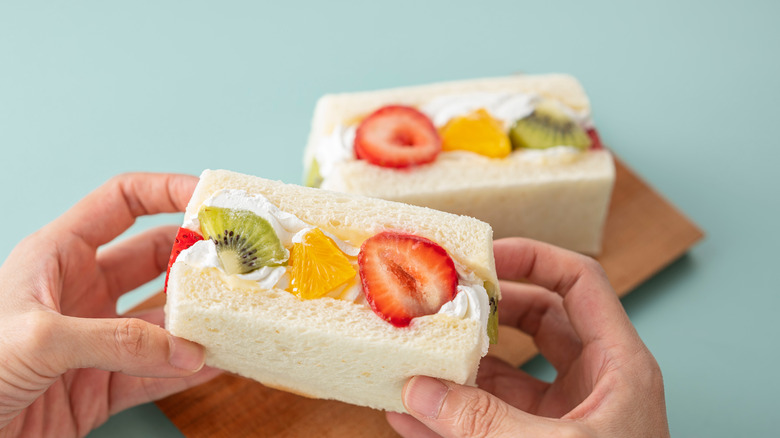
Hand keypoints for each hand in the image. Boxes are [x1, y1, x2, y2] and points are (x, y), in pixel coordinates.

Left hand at [0, 173, 220, 436]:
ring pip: (163, 320)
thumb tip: (185, 348)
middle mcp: (81, 292)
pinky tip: (216, 363)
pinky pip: (156, 373)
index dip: (166, 191)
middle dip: (196, 259)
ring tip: (237, 316)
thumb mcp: (35, 340)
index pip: (122, 202)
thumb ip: (114, 341)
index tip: (210, 197)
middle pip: (155, 260)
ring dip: (198, 320)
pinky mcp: (101, 386)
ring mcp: (96, 339)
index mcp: (57, 257)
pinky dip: (188, 370)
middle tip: (239, 262)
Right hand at [387, 237, 669, 436]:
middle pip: (535, 318)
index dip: (533, 257)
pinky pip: (488, 418)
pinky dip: (451, 414)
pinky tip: (410, 412)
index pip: (579, 282)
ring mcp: (563, 416)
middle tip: (441, 300)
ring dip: (462, 362)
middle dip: (486, 309)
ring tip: (418, 350)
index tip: (484, 257)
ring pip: (506, 369)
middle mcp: (592, 382)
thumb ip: (483, 423)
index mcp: (618, 365)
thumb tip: (419, 390)